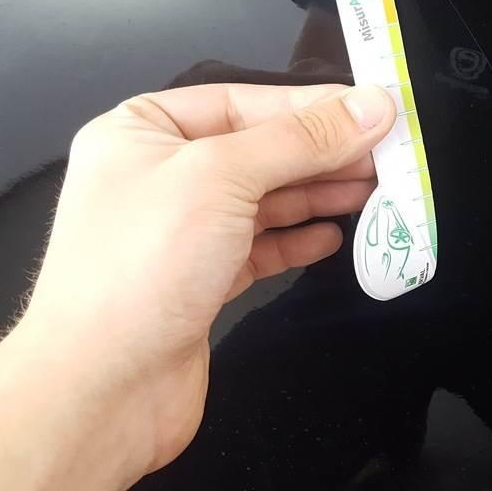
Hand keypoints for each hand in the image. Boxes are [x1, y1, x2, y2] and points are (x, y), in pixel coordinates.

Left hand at [0, 83, 395, 489]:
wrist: (102, 390)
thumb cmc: (145, 265)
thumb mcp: (224, 177)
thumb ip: (302, 139)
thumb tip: (374, 105)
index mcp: (146, 130)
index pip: (246, 102)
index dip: (315, 106)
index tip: (376, 110)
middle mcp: (162, 173)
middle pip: (262, 150)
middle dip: (325, 154)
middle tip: (389, 156)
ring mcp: (183, 230)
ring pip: (266, 199)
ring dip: (321, 194)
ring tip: (375, 191)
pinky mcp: (203, 278)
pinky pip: (261, 245)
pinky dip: (298, 239)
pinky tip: (333, 236)